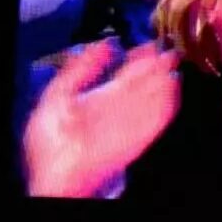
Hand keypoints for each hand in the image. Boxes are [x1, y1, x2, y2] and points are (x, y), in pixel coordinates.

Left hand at [24, 41, 179, 196]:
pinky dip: (165, 104)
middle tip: (166, 50)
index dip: (137, 58)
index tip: (147, 45)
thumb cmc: (50, 144)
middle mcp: (118, 109)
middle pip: (143, 84)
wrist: (57, 176)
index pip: (125, 74)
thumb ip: (79, 70)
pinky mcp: (139, 138)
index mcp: (100, 98)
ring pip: (153, 98)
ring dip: (163, 82)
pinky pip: (157, 118)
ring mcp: (130, 123)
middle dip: (155, 67)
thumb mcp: (56, 97)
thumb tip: (102, 47)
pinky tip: (171, 87)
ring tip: (171, 65)